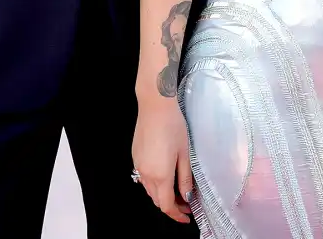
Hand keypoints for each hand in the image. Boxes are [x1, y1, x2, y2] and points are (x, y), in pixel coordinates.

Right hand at [132, 98, 193, 223]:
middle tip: (186, 203)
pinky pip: (144, 177)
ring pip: (149, 190)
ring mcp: (138, 165)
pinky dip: (154, 183)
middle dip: (171, 205)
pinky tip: (164, 174)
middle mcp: (146, 174)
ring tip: (177, 189)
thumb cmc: (173, 126)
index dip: (177, 215)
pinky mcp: (135, 156)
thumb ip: (185, 178)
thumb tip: (187, 196)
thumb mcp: (184, 154)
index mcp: (160, 175)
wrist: (155, 105)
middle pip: (157, 200)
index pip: (167, 205)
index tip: (186, 216)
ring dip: (162, 194)